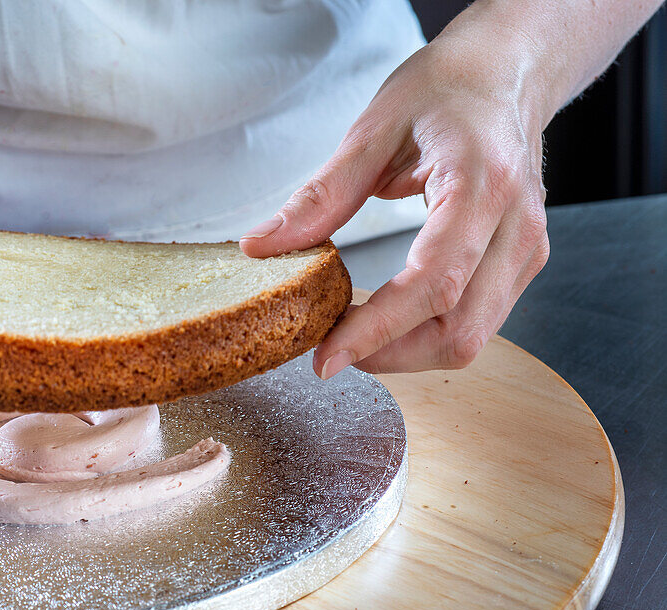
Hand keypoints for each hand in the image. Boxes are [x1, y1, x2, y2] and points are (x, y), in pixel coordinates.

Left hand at [239, 35, 549, 377]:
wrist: (505, 72)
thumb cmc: (445, 90)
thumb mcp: (373, 130)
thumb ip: (320, 195)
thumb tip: (261, 246)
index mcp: (481, 184)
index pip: (433, 283)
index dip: (377, 331)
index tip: (325, 357)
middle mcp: (516, 225)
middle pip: (458, 330)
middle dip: (387, 355)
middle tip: (327, 350)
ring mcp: (527, 248)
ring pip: (470, 337)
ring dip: (406, 354)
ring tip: (351, 338)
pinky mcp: (523, 262)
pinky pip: (477, 321)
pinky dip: (426, 335)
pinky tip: (386, 322)